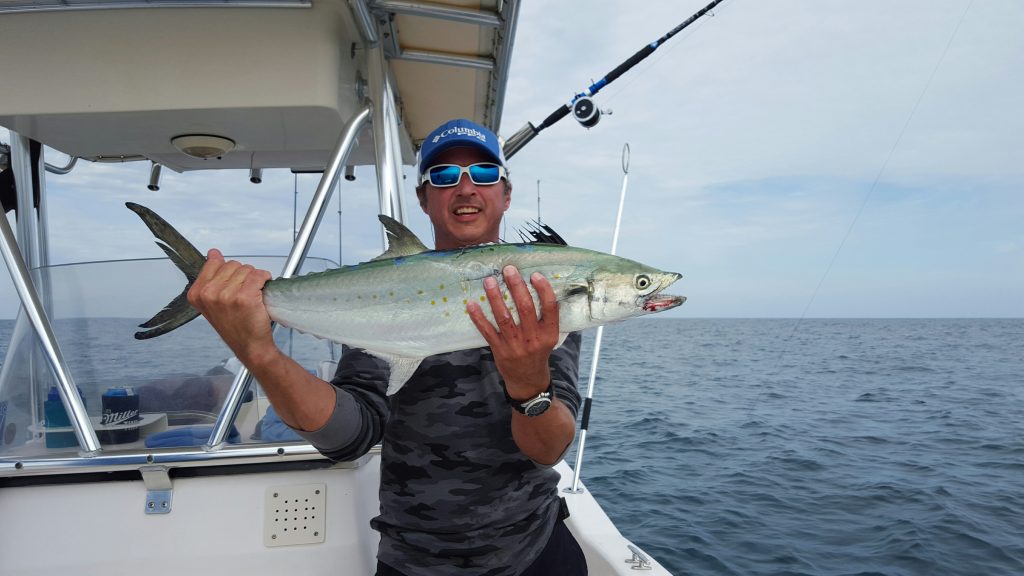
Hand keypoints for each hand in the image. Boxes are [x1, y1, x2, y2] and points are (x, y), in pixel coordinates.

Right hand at [187, 249, 277, 367]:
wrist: (250, 346)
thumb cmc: (235, 325)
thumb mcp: (214, 301)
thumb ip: (211, 276)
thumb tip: (213, 253)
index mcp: (196, 293)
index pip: (215, 263)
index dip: (230, 273)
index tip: (232, 286)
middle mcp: (208, 293)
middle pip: (233, 264)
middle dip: (243, 276)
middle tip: (244, 295)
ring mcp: (226, 295)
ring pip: (247, 269)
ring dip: (254, 280)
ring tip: (252, 297)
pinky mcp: (245, 297)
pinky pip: (259, 275)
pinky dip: (265, 280)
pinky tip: (262, 293)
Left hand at [467, 265, 559, 399]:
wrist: (528, 380)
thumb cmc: (538, 352)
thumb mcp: (549, 337)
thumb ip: (545, 318)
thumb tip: (534, 287)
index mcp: (549, 334)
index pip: (550, 308)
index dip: (543, 290)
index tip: (534, 275)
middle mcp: (533, 339)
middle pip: (525, 308)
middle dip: (516, 286)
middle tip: (508, 269)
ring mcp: (515, 345)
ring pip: (504, 317)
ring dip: (495, 297)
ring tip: (489, 281)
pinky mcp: (499, 350)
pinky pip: (487, 331)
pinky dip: (478, 317)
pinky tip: (472, 304)